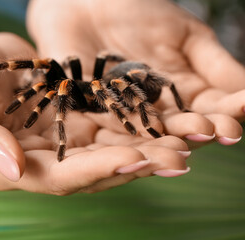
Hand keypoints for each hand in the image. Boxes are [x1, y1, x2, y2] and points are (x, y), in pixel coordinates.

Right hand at [0, 33, 190, 194]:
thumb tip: (12, 168)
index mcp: (11, 167)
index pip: (60, 178)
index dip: (98, 170)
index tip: (135, 158)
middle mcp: (39, 161)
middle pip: (92, 169)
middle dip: (135, 164)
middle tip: (178, 157)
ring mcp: (57, 141)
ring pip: (106, 150)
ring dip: (144, 147)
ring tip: (183, 142)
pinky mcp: (69, 119)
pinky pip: (105, 125)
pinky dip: (132, 124)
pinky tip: (160, 119)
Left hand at [27, 0, 243, 146]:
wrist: (91, 5)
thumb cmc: (140, 14)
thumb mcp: (185, 36)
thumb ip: (214, 64)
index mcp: (182, 94)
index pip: (209, 109)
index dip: (225, 114)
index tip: (239, 117)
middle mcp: (155, 110)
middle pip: (178, 128)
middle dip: (196, 130)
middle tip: (212, 132)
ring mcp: (124, 114)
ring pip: (145, 134)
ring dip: (163, 142)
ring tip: (180, 147)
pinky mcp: (93, 113)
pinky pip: (107, 125)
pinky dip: (122, 134)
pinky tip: (136, 142)